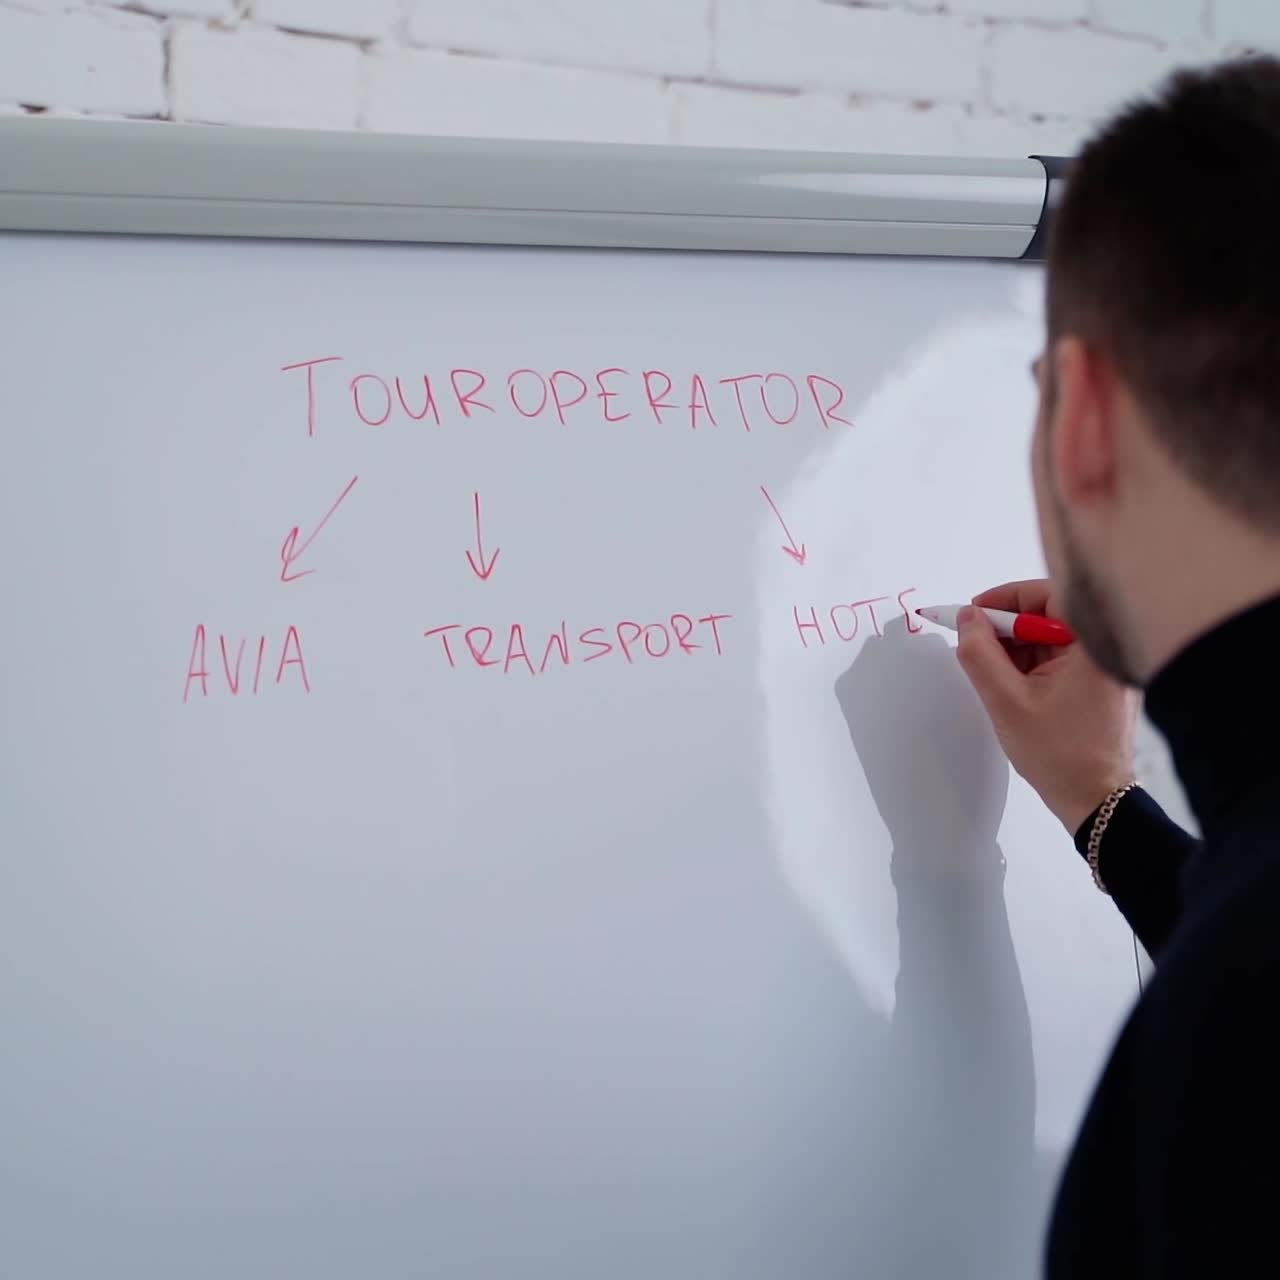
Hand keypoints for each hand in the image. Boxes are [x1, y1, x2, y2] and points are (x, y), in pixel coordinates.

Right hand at [955, 579, 1137, 833]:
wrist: (1095, 799)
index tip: (972, 614)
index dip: (1004, 599)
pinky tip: (1011, 686)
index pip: (1047, 594)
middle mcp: (1104, 648)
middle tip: (974, 645)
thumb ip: (979, 653)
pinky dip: (1030, 664)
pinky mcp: (1098, 681)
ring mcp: (1103, 665)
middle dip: (1006, 628)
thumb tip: (966, 618)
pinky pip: (1058, 657)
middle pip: (1048, 614)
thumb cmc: (1059, 754)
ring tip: (992, 675)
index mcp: (1092, 644)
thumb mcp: (1006, 701)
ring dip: (1015, 648)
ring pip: (1049, 636)